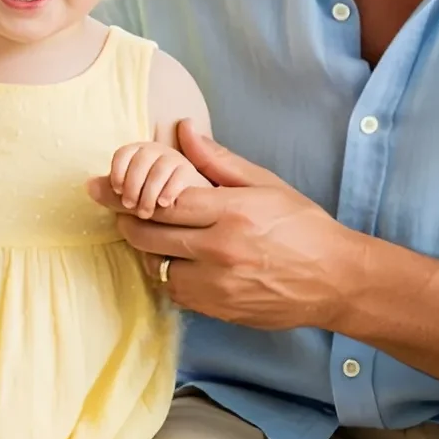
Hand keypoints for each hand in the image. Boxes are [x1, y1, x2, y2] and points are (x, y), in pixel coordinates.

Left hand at [87, 126, 365, 331]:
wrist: (336, 279)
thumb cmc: (302, 226)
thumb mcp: (265, 184)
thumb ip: (218, 159)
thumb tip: (182, 128)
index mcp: (232, 213)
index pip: (163, 202)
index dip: (125, 194)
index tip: (102, 188)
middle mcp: (222, 251)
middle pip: (151, 238)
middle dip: (126, 223)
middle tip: (118, 212)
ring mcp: (220, 286)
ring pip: (158, 269)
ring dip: (147, 253)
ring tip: (149, 237)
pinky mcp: (221, 310)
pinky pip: (177, 293)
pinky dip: (169, 277)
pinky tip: (175, 262)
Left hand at [107, 140, 209, 217]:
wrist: (185, 206)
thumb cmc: (150, 199)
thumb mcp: (130, 194)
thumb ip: (111, 190)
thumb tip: (88, 186)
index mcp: (138, 153)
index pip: (124, 153)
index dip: (118, 170)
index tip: (116, 189)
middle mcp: (157, 151)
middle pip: (142, 159)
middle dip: (133, 184)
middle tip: (129, 206)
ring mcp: (175, 160)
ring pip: (159, 169)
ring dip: (148, 192)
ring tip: (144, 212)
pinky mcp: (191, 172)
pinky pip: (179, 176)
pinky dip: (169, 189)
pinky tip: (163, 204)